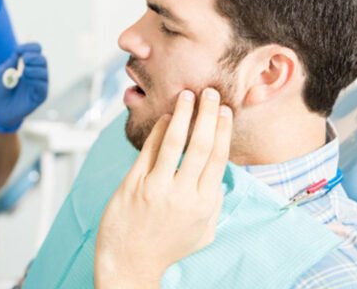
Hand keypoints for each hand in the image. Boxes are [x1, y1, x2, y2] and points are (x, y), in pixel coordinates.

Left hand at [0, 42, 48, 132]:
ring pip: (45, 71)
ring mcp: (37, 85)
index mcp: (26, 65)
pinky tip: (28, 78)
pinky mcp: (39, 97)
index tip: (19, 49)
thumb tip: (20, 50)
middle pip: (43, 60)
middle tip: (24, 59)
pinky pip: (43, 86)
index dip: (31, 47)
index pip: (36, 51)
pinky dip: (37, 80)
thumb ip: (11, 62)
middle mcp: (34, 74)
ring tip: (25, 71)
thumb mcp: (1, 73)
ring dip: (35, 68)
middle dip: (35, 56)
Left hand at [94, 88, 232, 288]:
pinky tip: (165, 117)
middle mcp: (182, 194)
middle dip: (208, 115)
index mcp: (203, 203)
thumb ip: (213, 203)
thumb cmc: (168, 248)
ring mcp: (156, 188)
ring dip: (183, 114)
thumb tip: (220, 175)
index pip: (218, 158)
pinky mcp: (133, 184)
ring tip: (187, 95)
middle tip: (211, 93)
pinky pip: (148, 151)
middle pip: (200, 145)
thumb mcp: (203, 232)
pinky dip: (158, 131)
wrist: (130, 263)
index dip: (223, 131)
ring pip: (174, 142)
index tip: (226, 112)